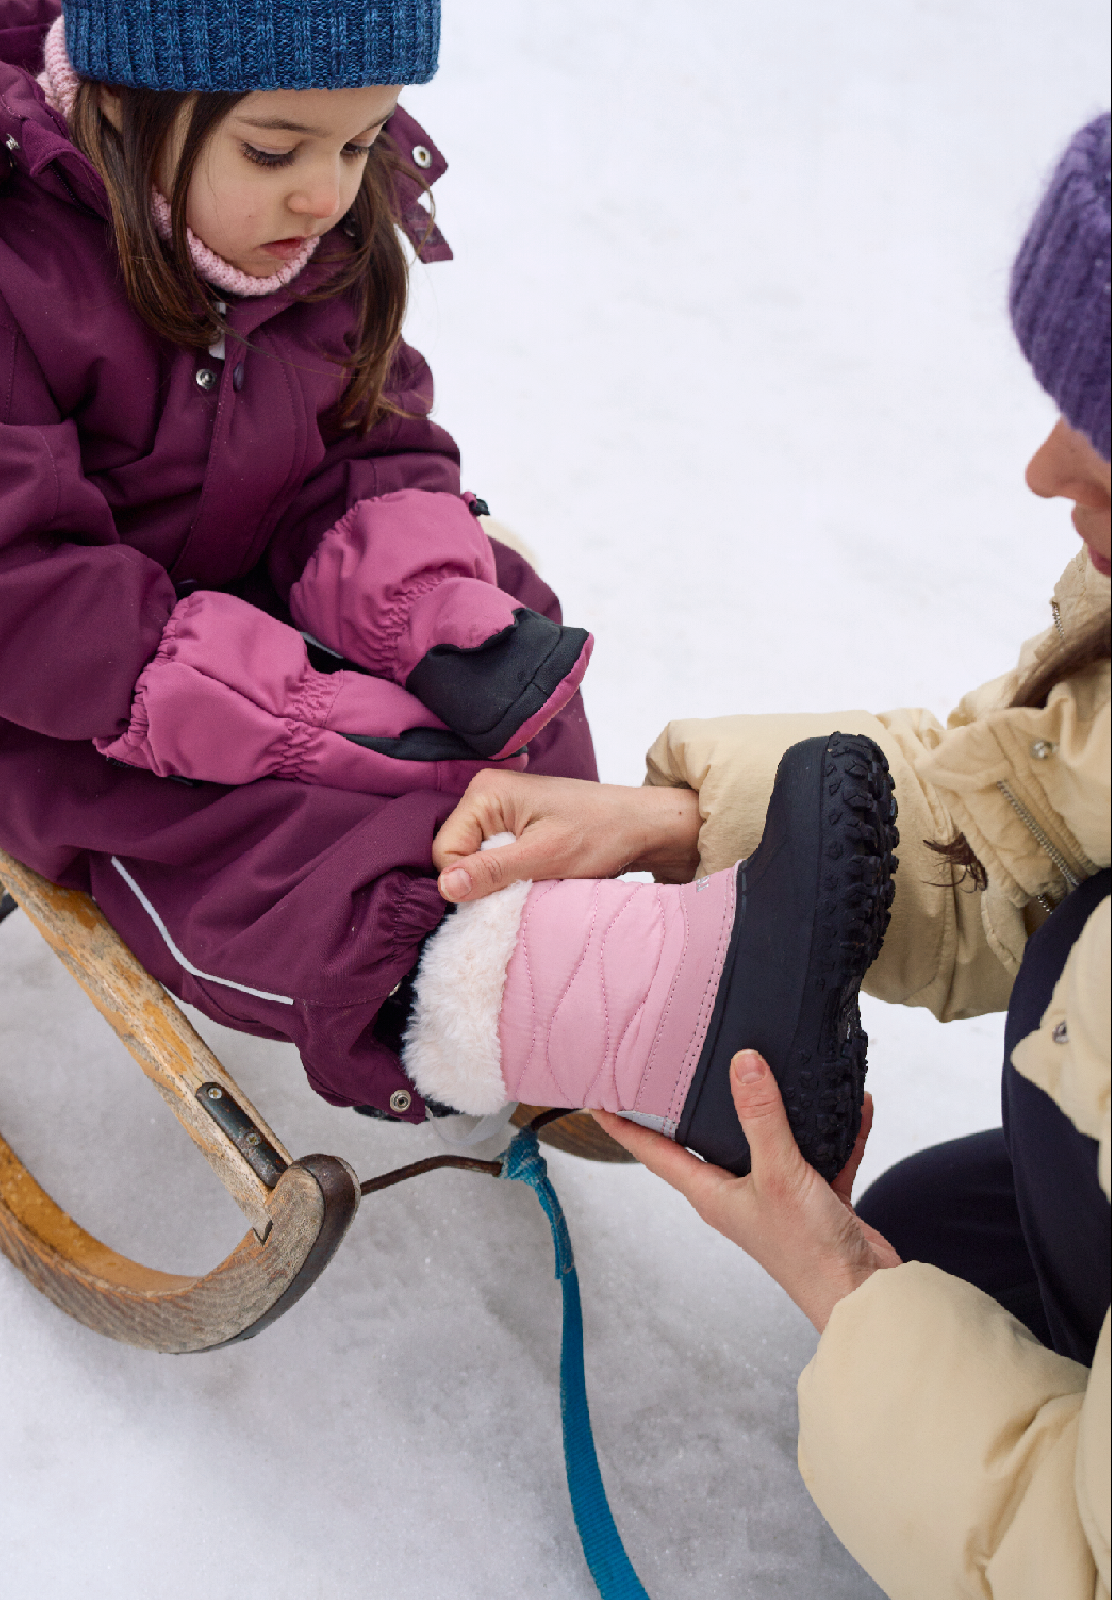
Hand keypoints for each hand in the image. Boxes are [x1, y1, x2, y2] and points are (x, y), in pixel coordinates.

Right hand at [431, 770, 701, 901]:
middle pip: (456, 853)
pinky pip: (493, 856)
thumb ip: (492, 871)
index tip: (505, 889)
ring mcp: (499, 808)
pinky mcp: (514, 822)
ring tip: (533, 875)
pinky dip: (510, 872)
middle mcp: (486, 794)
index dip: (468, 880)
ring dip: (499, 878)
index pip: (445, 850)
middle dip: (483, 878)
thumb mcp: (543, 858)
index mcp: (486, 792)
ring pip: (474, 859)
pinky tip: (534, 872)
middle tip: (523, 882)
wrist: (642, 826)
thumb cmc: (600, 834)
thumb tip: (445, 887)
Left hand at [595, 1052, 900, 1332]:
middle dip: (695, 1103)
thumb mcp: (778, 1174)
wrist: (863, 1295)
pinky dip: (835, 1130)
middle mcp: (738, 1192)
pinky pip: (821, 1151)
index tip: (599, 1098)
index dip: (625, 1126)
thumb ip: (760, 1117)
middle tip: (682, 1061)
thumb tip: (743, 1064)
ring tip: (775, 1064)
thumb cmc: (809, 1252)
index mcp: (712, 1193)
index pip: (655, 1152)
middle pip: (708, 1138)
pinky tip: (852, 1105)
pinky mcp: (815, 1197)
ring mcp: (777, 1194)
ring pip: (769, 1139)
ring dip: (779, 1108)